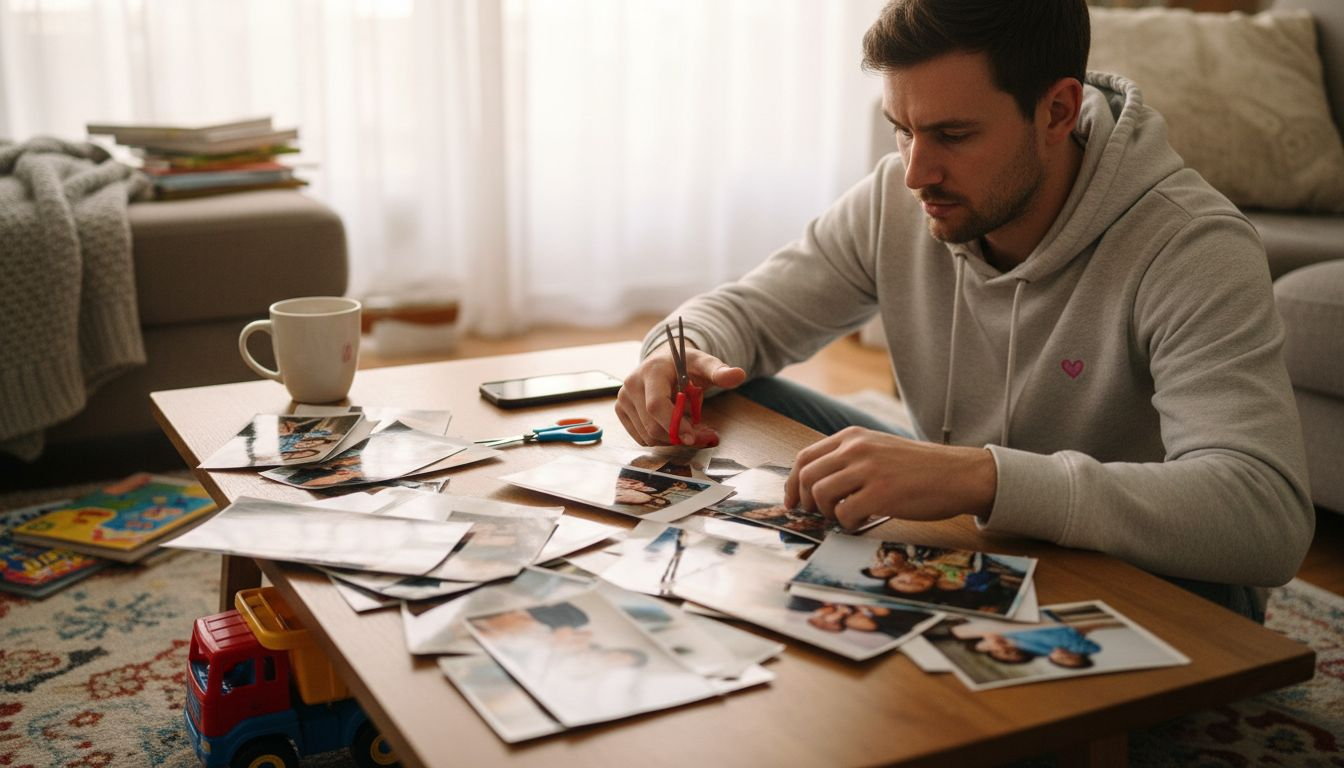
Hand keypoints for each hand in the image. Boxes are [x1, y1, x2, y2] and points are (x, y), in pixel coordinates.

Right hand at [616, 342, 746, 446]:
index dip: (675, 425)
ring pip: (648, 436)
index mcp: (651, 372)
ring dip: (672, 439)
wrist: (663, 362)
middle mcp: (631, 385)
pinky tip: (674, 426)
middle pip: (653, 426)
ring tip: (691, 427)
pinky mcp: (621, 411)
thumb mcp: (705, 364)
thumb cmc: (685, 365)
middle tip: (706, 436)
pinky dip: (660, 439)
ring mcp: (623, 399)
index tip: (693, 437)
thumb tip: (739, 375)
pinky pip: (641, 438)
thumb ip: (720, 371)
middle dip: (681, 436)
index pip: (656, 405)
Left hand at [783, 427, 996, 527]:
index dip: (792, 483)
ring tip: (845, 517)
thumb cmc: (920, 468)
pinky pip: (844, 514)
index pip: (806, 457)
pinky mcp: (881, 494)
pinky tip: (862, 522)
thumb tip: (816, 486)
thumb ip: (850, 459)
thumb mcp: (880, 449)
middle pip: (806, 476)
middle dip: (805, 501)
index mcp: (853, 436)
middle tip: (816, 515)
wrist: (959, 474)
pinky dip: (847, 524)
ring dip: (826, 513)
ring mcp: (868, 470)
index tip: (793, 501)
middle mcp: (857, 448)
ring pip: (820, 495)